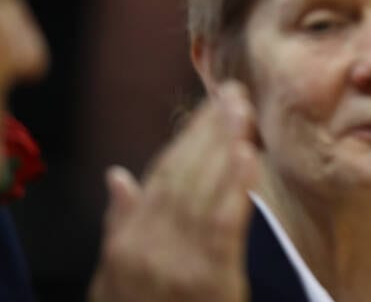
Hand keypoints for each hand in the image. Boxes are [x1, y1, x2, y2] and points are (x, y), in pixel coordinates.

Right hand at [89, 81, 259, 301]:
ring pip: (204, 190)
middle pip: (184, 174)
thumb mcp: (116, 277)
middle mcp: (146, 249)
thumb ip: (121, 223)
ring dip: (225, 146)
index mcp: (127, 243)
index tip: (213, 103)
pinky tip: (249, 156)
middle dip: (210, 129)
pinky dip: (236, 186)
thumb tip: (117, 175)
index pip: (161, 174)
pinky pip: (225, 223)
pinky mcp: (210, 281)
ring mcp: (176, 266)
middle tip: (235, 93)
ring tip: (244, 112)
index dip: (188, 135)